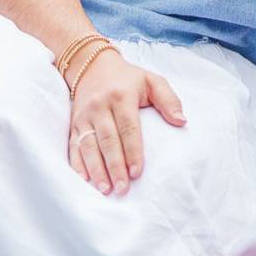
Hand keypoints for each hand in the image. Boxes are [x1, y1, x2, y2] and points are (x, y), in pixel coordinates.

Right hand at [66, 49, 185, 193]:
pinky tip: (84, 180)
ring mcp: (84, 116)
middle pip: (107, 140)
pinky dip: (77, 164)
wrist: (92, 66)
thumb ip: (168, 99)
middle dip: (115, 166)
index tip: (138, 172)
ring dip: (96, 169)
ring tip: (105, 189)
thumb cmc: (128, 78)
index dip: (133, 151)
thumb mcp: (152, 80)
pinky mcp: (74, 124)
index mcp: (121, 96)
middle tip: (123, 188)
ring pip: (88, 146)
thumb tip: (182, 121)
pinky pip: (73, 146)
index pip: (128, 127)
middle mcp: (100, 106)